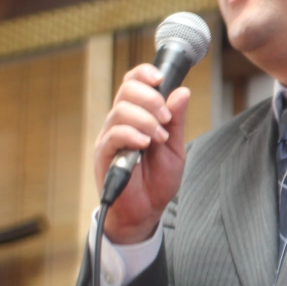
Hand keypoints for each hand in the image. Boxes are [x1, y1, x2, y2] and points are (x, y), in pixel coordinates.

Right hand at [93, 64, 190, 243]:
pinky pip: (114, 135)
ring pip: (121, 110)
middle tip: (166, 119)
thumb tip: (182, 91)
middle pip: (127, 90)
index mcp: (137, 117)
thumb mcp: (175, 147)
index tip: (161, 78)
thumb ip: (176, 121)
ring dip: (146, 119)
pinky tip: (146, 144)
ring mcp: (110, 138)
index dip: (144, 74)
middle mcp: (120, 123)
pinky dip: (133, 135)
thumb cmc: (158, 180)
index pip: (133, 83)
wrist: (146, 211)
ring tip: (159, 138)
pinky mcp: (104, 155)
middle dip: (151, 98)